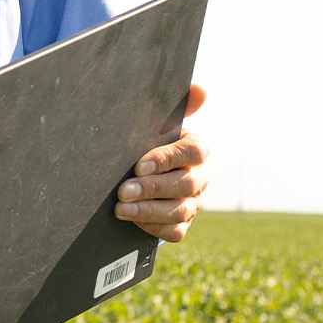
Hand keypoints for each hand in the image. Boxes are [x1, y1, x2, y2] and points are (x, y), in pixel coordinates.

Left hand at [115, 83, 210, 241]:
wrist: (137, 174)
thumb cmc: (146, 142)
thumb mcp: (156, 124)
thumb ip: (178, 106)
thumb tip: (201, 90)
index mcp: (194, 149)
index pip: (194, 152)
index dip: (168, 159)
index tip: (140, 165)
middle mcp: (199, 176)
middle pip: (186, 184)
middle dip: (153, 188)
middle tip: (123, 191)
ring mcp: (192, 202)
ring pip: (180, 211)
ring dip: (149, 211)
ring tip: (121, 209)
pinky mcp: (182, 224)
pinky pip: (175, 232)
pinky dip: (153, 227)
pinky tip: (132, 221)